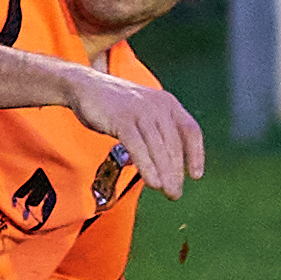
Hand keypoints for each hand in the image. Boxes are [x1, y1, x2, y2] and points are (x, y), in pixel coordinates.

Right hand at [64, 70, 204, 199]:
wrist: (83, 86)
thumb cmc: (114, 105)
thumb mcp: (142, 112)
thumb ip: (157, 131)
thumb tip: (169, 165)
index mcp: (167, 103)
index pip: (190, 130)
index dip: (196, 154)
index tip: (195, 175)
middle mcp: (157, 105)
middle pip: (174, 144)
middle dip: (176, 172)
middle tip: (175, 193)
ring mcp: (140, 111)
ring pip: (158, 148)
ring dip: (166, 174)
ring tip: (167, 192)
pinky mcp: (122, 119)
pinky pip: (138, 147)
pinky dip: (147, 166)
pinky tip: (152, 182)